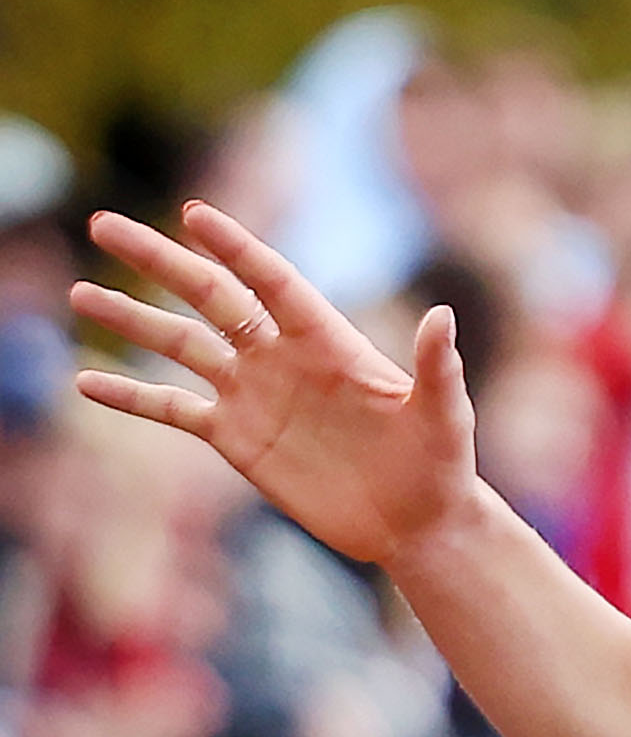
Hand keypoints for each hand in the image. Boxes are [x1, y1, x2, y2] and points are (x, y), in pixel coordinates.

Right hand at [69, 203, 479, 566]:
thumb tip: (443, 317)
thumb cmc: (440, 464)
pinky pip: (174, 410)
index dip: (235, 247)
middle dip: (159, 261)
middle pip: (211, 297)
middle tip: (104, 223)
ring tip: (81, 291)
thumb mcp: (443, 415)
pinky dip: (132, 396)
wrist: (416, 522)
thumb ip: (437, 367)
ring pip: (181, 346)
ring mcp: (255, 395)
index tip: (192, 214)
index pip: (271, 280)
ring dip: (132, 319)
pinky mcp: (238, 438)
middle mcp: (283, 357)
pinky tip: (86, 380)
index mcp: (329, 341)